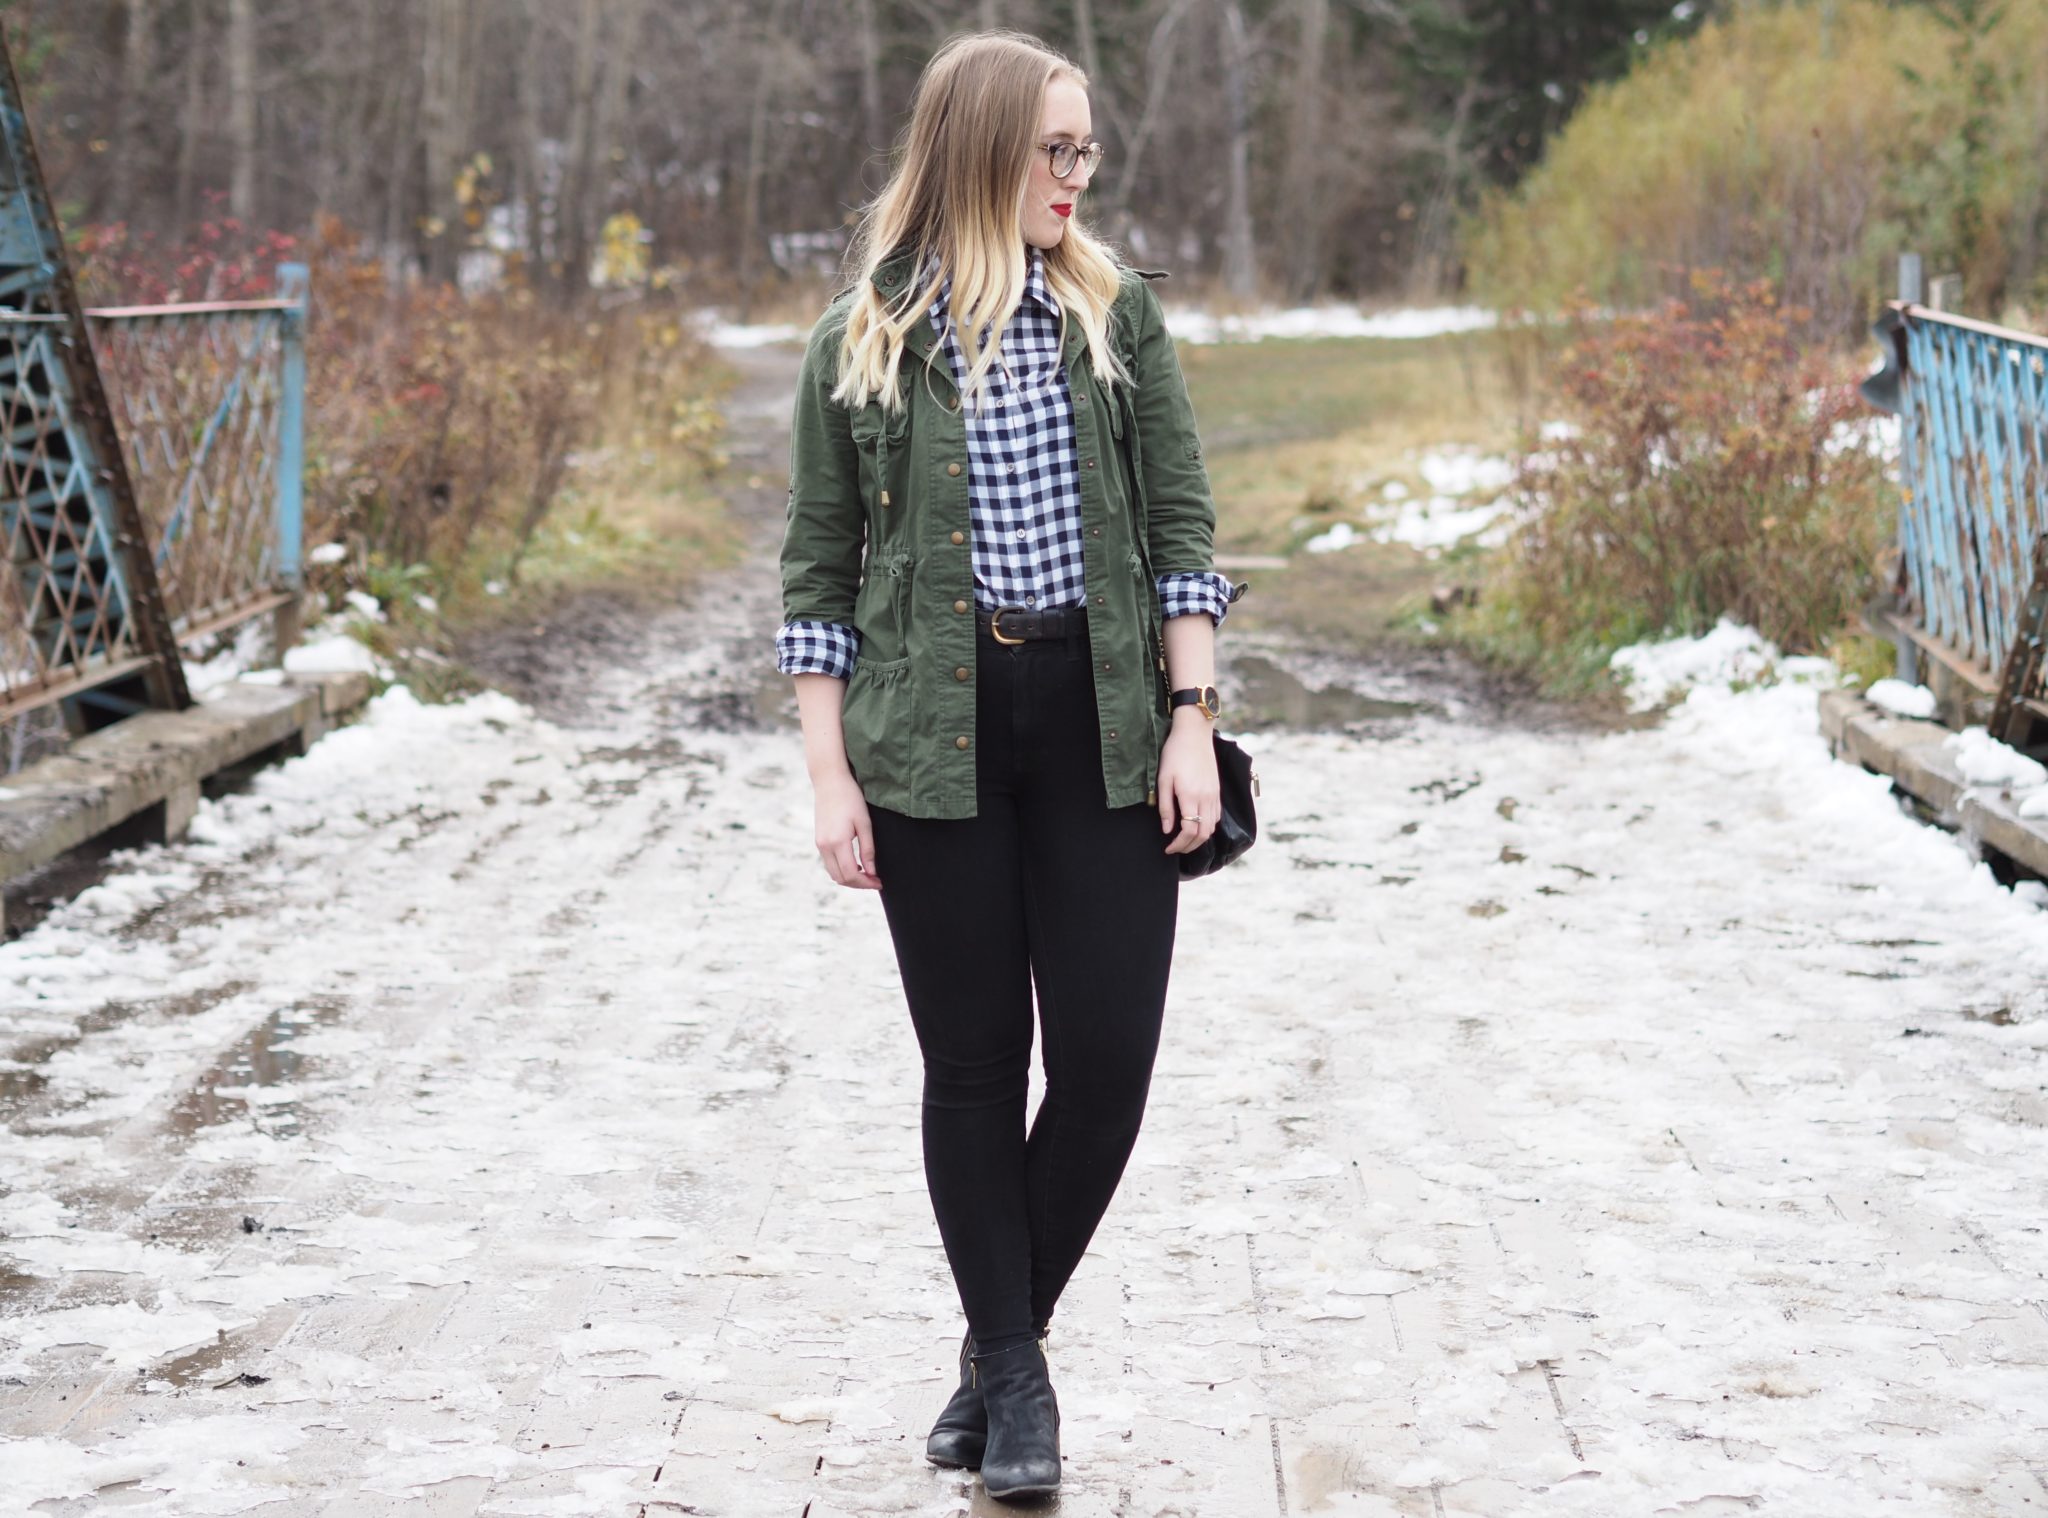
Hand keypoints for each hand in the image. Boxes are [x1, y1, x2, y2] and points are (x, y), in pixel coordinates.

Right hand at [814, 770, 881, 888]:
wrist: (829, 782)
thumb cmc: (851, 799)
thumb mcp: (864, 824)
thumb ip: (868, 850)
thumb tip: (872, 872)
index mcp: (837, 842)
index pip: (851, 874)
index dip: (866, 883)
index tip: (879, 882)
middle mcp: (825, 846)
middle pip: (840, 878)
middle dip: (858, 884)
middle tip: (875, 881)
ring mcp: (819, 844)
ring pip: (833, 873)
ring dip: (849, 878)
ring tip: (866, 874)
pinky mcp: (818, 840)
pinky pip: (829, 863)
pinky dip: (841, 869)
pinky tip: (855, 864)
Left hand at [1157, 713, 1219, 855]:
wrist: (1194, 734)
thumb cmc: (1174, 754)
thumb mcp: (1163, 779)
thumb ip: (1165, 806)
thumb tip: (1167, 830)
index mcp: (1190, 796)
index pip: (1189, 831)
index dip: (1179, 845)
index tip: (1168, 848)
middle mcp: (1206, 798)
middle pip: (1203, 834)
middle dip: (1189, 847)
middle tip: (1175, 849)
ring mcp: (1214, 795)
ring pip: (1212, 827)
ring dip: (1199, 839)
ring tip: (1184, 841)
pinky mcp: (1217, 791)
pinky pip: (1216, 817)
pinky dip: (1207, 827)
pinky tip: (1196, 826)